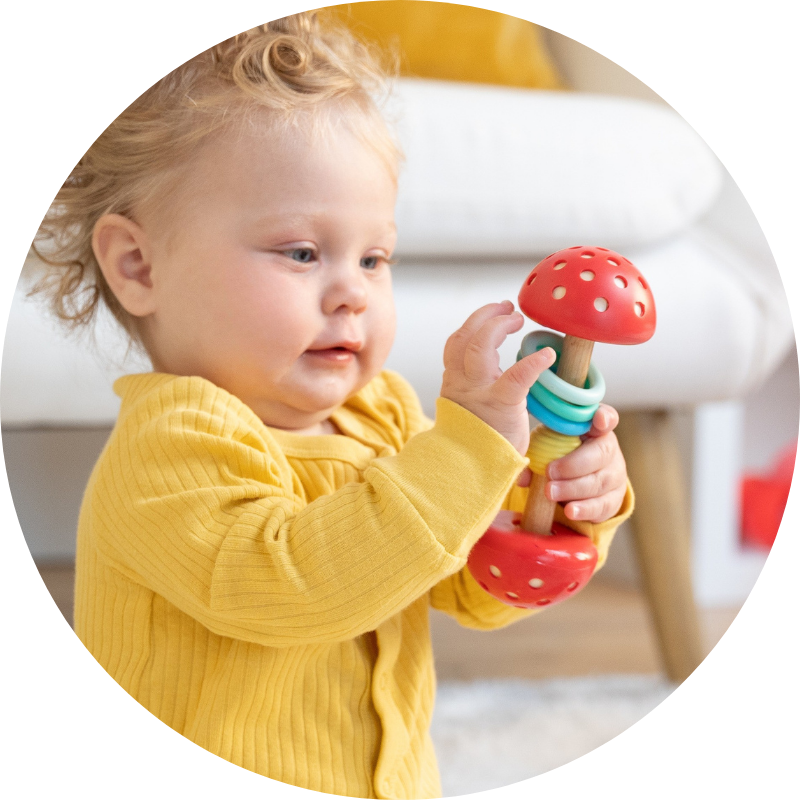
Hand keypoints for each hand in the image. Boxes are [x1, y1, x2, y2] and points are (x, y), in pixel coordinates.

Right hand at [441, 301, 555, 454]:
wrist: (468, 472)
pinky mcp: (501, 405)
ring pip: (479, 345)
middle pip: (465, 336)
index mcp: (454, 382)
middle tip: (509, 309)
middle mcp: (462, 382)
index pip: (457, 343)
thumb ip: (477, 388)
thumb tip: (496, 374)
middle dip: (487, 316)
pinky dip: (532, 362)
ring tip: (517, 318)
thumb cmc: (477, 443)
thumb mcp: (469, 409)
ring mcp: (479, 392)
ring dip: (499, 325)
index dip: (475, 323)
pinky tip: (547, 355)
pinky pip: (516, 376)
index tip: (494, 314)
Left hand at [518, 404, 626, 522]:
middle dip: (574, 464)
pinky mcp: (614, 498)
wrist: (567, 483)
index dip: (605, 418)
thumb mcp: (543, 444)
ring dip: (573, 488)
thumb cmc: (554, 454)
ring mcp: (615, 474)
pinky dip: (585, 509)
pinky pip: (604, 505)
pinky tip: (570, 511)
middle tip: (549, 472)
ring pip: (601, 481)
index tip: (598, 421)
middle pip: (602, 453)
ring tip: (550, 493)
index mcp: (592, 428)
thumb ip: (535, 448)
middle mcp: (608, 448)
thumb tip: (520, 468)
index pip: (606, 417)